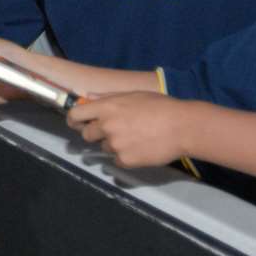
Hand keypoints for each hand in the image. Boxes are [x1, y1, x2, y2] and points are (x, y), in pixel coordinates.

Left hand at [66, 92, 188, 166]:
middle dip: (95, 133)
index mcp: (107, 107)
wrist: (182, 127)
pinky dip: (125, 157)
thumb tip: (88, 98)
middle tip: (112, 131)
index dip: (74, 119)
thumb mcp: (132, 95)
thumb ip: (107, 97)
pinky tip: (140, 148)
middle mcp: (107, 126)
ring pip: (104, 147)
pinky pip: (117, 160)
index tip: (77, 123)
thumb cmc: (160, 106)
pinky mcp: (125, 160)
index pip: (75, 115)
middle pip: (86, 134)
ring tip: (134, 137)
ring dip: (114, 144)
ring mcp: (115, 145)